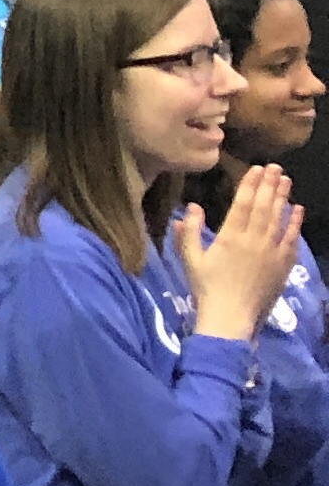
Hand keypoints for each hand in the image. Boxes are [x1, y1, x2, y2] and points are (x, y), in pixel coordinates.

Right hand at [174, 163, 302, 340]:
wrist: (232, 318)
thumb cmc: (206, 289)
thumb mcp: (189, 260)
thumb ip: (188, 232)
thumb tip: (191, 206)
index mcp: (230, 237)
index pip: (243, 204)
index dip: (250, 184)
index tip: (256, 168)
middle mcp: (254, 240)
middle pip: (264, 207)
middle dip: (269, 185)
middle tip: (275, 167)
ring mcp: (271, 252)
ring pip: (279, 219)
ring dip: (283, 197)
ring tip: (286, 180)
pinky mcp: (283, 265)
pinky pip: (291, 239)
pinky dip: (295, 222)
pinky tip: (297, 209)